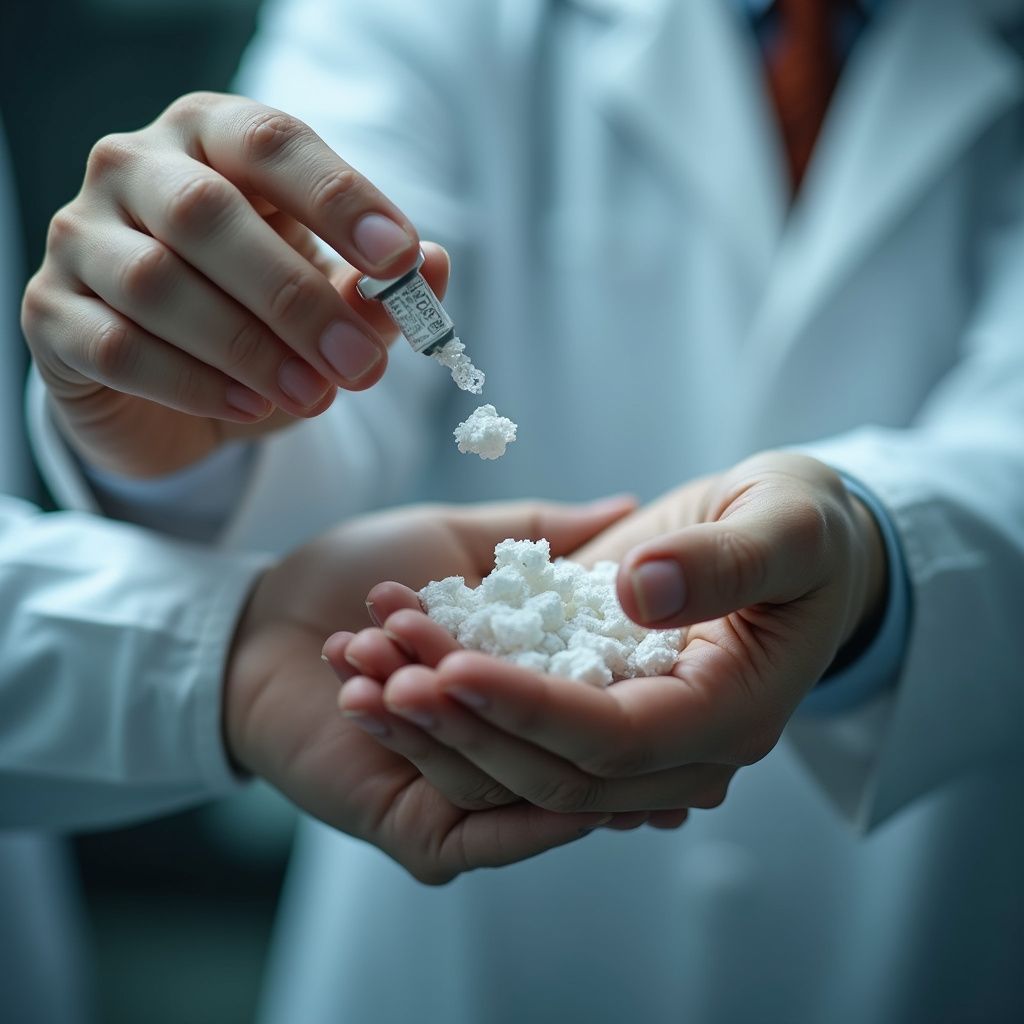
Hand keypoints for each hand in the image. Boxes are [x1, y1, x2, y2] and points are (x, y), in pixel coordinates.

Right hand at [21, 91, 447, 477]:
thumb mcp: (327, 301)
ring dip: (248, 348)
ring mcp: (80, 237)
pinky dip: (192, 383)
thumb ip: (376, 285)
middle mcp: (134, 168)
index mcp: (212, 139)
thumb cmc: (259, 321)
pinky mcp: (52, 313)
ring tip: (313, 396)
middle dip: (296, 298)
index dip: (339, 197)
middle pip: (207, 214)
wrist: (171, 387)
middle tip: (361, 364)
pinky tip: (249, 408)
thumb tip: (435, 266)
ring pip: (156, 283)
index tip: (399, 257)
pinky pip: (116, 347)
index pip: (271, 141)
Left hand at [223, 496, 634, 882]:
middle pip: (574, 751)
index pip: (611, 702)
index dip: (631, 673)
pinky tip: (397, 691)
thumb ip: (545, 536)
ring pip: (514, 778)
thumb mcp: (464, 543)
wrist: (263, 621)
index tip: (639, 624)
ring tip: (390, 633)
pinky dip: (441, 750)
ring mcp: (486, 811)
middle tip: (462, 626)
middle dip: (517, 684)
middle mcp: (529, 759)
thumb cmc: (358, 573)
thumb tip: (628, 507)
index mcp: (544, 694)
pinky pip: (471, 824)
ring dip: (453, 702)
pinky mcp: (430, 841)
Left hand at [331, 453, 886, 814]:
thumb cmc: (802, 521)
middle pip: (557, 776)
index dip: (537, 712)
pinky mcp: (591, 714)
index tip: (457, 667)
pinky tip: (385, 665)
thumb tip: (643, 593)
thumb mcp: (786, 525)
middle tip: (383, 671)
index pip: (621, 741)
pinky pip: (510, 742)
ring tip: (362, 659)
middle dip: (465, 727)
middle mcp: (674, 750)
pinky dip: (443, 713)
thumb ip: (725, 561)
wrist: (786, 532)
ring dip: (434, 726)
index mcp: (728, 714)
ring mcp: (629, 740)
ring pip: (518, 773)